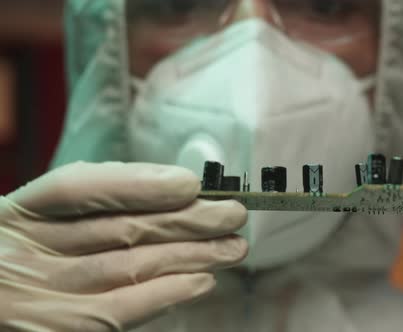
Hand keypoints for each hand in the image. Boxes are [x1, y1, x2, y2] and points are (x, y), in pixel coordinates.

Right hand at [0, 162, 247, 330]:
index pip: (76, 188)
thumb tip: (169, 188)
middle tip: (233, 214)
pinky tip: (202, 281)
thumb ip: (94, 200)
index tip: (190, 184)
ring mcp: (38, 297)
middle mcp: (22, 253)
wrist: (2, 302)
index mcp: (18, 214)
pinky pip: (121, 310)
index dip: (137, 183)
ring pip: (128, 267)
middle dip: (185, 219)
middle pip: (117, 228)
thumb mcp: (42, 220)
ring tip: (232, 247)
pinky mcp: (58, 331)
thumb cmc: (26, 258)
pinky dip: (167, 293)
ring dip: (190, 256)